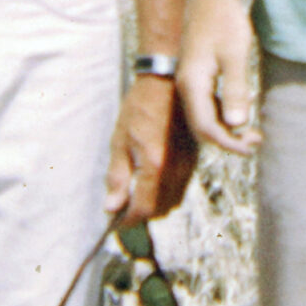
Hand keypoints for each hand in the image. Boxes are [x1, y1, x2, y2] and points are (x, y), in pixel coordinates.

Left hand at [104, 77, 199, 224]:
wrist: (168, 84)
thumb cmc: (141, 108)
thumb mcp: (120, 139)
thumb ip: (117, 176)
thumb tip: (112, 207)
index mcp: (154, 165)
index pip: (143, 209)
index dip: (127, 221)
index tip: (115, 221)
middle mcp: (175, 169)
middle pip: (160, 209)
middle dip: (141, 213)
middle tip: (123, 206)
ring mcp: (188, 165)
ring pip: (173, 201)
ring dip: (155, 204)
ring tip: (136, 193)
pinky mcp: (194, 160)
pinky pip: (181, 187)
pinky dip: (166, 192)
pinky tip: (152, 180)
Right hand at [178, 0, 261, 154]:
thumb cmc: (224, 20)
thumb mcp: (235, 55)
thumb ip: (235, 90)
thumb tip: (237, 125)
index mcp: (193, 84)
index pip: (206, 128)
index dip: (229, 143)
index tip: (253, 146)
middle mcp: (186, 87)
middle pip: (202, 128)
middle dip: (228, 141)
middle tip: (257, 140)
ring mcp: (190, 81)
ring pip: (204, 118)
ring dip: (226, 129)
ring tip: (253, 133)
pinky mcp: (197, 75)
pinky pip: (206, 105)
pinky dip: (223, 115)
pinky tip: (239, 113)